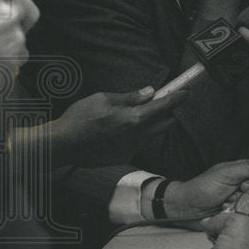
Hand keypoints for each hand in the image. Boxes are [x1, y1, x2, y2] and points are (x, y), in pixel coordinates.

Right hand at [26, 86, 188, 167]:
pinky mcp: (124, 157)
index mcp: (133, 118)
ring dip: (152, 124)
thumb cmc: (79, 118)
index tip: (186, 92)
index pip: (164, 107)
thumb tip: (150, 92)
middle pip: (165, 124)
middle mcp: (137, 136)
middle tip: (159, 103)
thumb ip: (130, 97)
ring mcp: (131, 149)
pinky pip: (138, 143)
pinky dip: (136, 134)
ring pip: (152, 135)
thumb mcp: (103, 99)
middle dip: (167, 113)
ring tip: (134, 115)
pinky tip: (119, 130)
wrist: (63, 145)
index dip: (177, 98)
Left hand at [165, 152, 248, 220]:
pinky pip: (248, 216)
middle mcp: (244, 186)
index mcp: (243, 172)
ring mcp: (242, 201)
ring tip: (230, 202)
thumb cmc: (202, 188)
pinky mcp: (238, 214)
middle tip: (239, 191)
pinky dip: (241, 215)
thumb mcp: (227, 174)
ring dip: (245, 205)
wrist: (186, 209)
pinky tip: (230, 212)